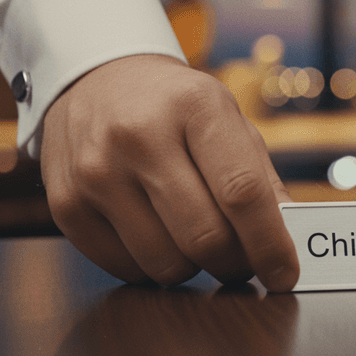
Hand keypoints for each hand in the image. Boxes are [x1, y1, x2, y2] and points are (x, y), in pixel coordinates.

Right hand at [41, 54, 298, 289]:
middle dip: (235, 264)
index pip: (241, 191)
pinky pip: (126, 269)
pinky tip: (157, 235)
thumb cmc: (176, 108)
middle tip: (243, 262)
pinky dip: (152, 267)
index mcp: (195, 107)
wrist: (96, 80)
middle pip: (205, 236)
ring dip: (194, 267)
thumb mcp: (228, 120)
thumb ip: (261, 179)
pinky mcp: (66, 203)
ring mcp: (97, 171)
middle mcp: (140, 136)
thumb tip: (288, 240)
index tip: (285, 274)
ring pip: (166, 263)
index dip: (269, 243)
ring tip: (195, 239)